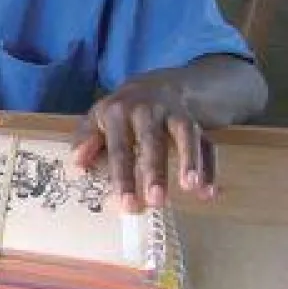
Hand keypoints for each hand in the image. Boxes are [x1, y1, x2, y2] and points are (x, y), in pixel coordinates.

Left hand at [71, 77, 215, 213]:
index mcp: (118, 113)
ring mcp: (175, 115)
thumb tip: (77, 167)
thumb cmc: (121, 112)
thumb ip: (85, 141)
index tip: (125, 204)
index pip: (118, 148)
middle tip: (156, 201)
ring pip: (185, 136)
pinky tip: (209, 193)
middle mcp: (147, 111)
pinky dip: (210, 167)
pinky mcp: (196, 123)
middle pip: (152, 141)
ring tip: (192, 187)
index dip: (122, 177)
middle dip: (155, 171)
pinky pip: (207, 144)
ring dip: (190, 161)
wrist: (156, 84)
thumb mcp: (97, 119)